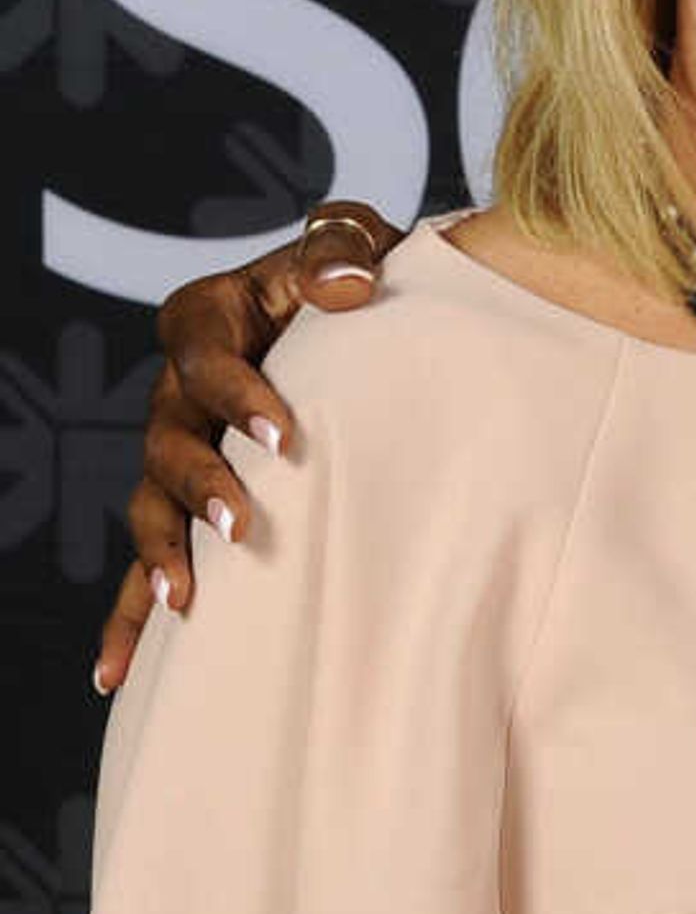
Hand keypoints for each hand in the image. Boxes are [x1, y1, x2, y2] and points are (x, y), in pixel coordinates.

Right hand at [94, 203, 399, 692]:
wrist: (361, 305)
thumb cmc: (353, 270)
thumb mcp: (351, 240)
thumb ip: (341, 249)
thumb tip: (347, 287)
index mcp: (203, 319)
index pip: (207, 361)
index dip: (238, 395)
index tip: (284, 434)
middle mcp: (176, 389)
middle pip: (167, 442)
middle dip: (200, 486)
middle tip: (242, 523)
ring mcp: (176, 448)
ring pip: (150, 507)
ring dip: (163, 552)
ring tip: (187, 598)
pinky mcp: (188, 498)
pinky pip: (149, 558)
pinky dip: (131, 615)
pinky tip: (116, 673)